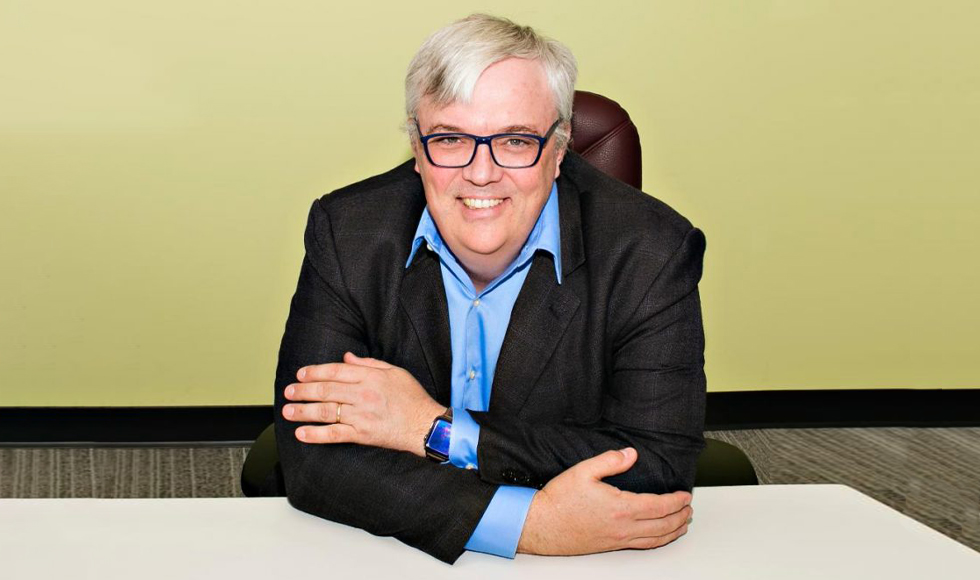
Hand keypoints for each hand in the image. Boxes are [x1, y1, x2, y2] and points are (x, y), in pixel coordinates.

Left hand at [281, 352, 444, 455]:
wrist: (425, 425)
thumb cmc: (412, 398)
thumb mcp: (394, 372)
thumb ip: (369, 364)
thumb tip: (347, 358)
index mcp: (371, 377)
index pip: (335, 371)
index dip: (314, 372)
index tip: (301, 374)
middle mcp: (363, 395)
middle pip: (326, 390)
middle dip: (303, 391)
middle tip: (288, 392)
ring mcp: (361, 415)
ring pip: (326, 411)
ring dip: (303, 411)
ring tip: (288, 411)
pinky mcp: (362, 434)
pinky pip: (334, 434)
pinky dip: (316, 434)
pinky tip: (302, 433)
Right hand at [517, 448, 692, 554]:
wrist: (541, 525)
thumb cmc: (559, 501)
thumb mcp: (583, 471)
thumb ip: (610, 460)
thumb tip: (631, 453)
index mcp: (621, 508)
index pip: (659, 506)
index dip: (676, 501)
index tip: (685, 494)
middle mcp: (623, 528)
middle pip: (663, 525)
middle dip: (680, 516)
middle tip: (689, 508)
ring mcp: (618, 540)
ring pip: (655, 539)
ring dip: (673, 531)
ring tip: (682, 524)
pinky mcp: (611, 546)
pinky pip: (642, 546)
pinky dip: (658, 541)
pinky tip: (658, 537)